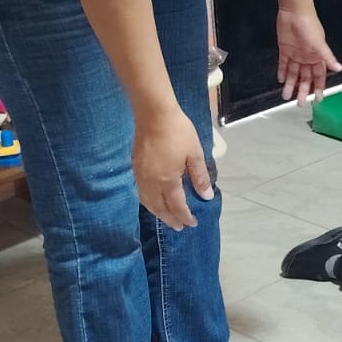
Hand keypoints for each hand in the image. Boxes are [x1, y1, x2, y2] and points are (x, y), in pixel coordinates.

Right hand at [134, 108, 212, 230]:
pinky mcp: (135, 168)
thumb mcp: (195, 154)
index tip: (192, 223)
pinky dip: (149, 202)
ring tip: (167, 218)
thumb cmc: (178, 132)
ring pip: (148, 202)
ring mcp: (141, 176)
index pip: (177, 206)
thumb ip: (200, 177)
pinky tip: (154, 201)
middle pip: (160, 208)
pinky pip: (141, 193)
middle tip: (179, 227)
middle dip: (171, 219)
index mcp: (168, 181)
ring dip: (158, 213)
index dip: (185, 217)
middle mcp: (152, 183)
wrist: (153, 114)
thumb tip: (206, 196)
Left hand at [276, 8, 341, 101]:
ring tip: (286, 96)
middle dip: (303, 90)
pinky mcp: (285, 50)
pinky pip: (283, 64)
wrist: (294, 13)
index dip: (319, 87)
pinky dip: (282, 72)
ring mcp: (296, 54)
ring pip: (294, 74)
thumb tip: (339, 68)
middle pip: (306, 78)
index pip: (319, 76)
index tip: (318, 99)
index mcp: (317, 56)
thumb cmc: (309, 26)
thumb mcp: (319, 44)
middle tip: (300, 102)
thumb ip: (327, 58)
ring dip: (291, 84)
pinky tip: (281, 80)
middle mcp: (307, 57)